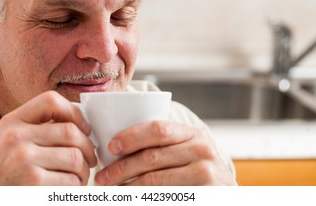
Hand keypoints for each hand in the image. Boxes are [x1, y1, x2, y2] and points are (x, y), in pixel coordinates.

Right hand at [0, 91, 96, 184]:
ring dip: (83, 171)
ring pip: (75, 158)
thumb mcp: (8, 142)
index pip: (50, 100)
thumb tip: (79, 125)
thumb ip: (35, 129)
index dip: (75, 112)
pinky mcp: (32, 183)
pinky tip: (68, 190)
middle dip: (87, 148)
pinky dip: (76, 187)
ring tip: (78, 178)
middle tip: (89, 160)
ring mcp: (23, 159)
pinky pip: (70, 181)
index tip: (84, 128)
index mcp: (12, 122)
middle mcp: (16, 137)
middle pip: (71, 132)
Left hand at [94, 121, 236, 185]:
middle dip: (121, 168)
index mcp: (194, 134)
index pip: (158, 129)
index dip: (131, 137)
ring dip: (126, 186)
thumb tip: (117, 144)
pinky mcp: (203, 194)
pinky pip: (163, 197)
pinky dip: (142, 198)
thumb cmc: (198, 168)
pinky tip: (129, 197)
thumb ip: (164, 142)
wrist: (226, 194)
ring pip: (154, 181)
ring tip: (110, 189)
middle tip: (102, 176)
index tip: (111, 146)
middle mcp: (201, 151)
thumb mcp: (189, 149)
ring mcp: (205, 174)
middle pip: (151, 157)